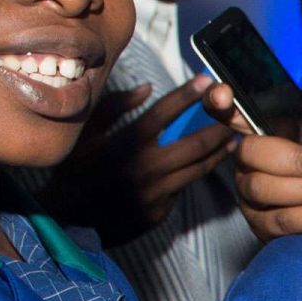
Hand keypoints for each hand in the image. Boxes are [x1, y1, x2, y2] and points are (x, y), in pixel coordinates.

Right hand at [39, 76, 231, 245]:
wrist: (66, 220)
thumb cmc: (73, 171)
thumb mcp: (85, 134)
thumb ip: (114, 107)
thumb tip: (146, 88)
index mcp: (128, 144)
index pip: (165, 112)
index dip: (189, 94)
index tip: (208, 80)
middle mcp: (147, 167)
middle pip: (197, 143)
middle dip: (220, 127)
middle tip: (236, 116)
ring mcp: (156, 192)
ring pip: (198, 169)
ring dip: (217, 153)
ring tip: (231, 141)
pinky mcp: (159, 212)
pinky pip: (181, 190)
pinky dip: (190, 177)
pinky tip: (200, 167)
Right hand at [203, 69, 301, 240]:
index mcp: (266, 129)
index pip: (229, 112)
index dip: (219, 102)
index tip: (226, 94)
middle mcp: (250, 160)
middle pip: (250, 152)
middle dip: (298, 161)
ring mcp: (251, 194)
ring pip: (263, 188)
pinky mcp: (262, 226)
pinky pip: (279, 221)